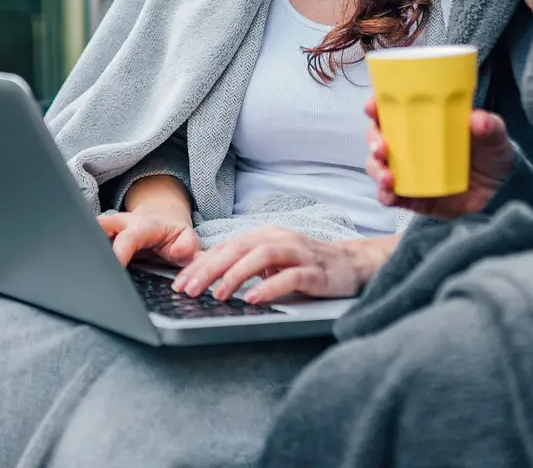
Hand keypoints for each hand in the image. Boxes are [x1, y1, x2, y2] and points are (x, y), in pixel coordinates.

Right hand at [97, 209, 200, 267]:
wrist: (162, 220)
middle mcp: (123, 224)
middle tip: (90, 266)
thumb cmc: (173, 235)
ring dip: (87, 249)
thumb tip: (179, 251)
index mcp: (144, 226)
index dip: (119, 253)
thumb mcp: (187, 239)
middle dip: (93, 242)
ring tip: (87, 272)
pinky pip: (90, 242)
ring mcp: (110, 229)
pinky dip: (88, 255)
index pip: (128, 238)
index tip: (116, 268)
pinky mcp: (103, 237)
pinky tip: (89, 271)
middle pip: (100, 225)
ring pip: (91, 231)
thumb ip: (188, 245)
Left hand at [171, 227, 389, 304]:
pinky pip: (290, 276)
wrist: (353, 264)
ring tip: (218, 294)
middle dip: (209, 269)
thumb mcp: (272, 261)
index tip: (179, 283)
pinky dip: (270, 286)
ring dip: (235, 275)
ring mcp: (299, 253)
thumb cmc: (307, 264)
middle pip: (237, 248)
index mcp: (264, 235)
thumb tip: (205, 271)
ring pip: (261, 256)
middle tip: (188, 289)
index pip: (225, 247)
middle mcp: (279, 238)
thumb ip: (243, 263)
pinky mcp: (316, 271)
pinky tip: (254, 298)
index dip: (200, 264)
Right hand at [366, 95, 514, 219]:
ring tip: (388, 177)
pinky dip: (385, 195)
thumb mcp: (495, 137)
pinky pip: (390, 196)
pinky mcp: (412, 197)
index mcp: (422, 123)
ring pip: (378, 167)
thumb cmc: (493, 155)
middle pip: (377, 138)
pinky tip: (389, 195)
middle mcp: (409, 145)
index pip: (391, 110)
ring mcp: (409, 172)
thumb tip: (478, 120)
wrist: (502, 191)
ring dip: (376, 170)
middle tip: (381, 147)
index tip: (372, 106)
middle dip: (372, 140)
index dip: (376, 106)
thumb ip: (490, 127)